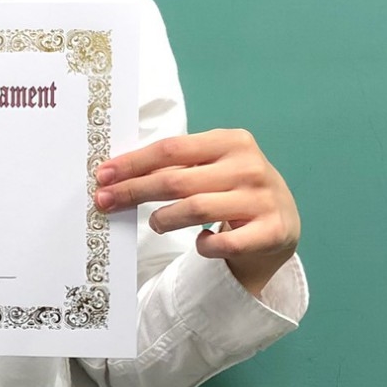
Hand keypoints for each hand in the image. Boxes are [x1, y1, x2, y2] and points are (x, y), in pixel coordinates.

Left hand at [94, 128, 299, 299]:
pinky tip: (201, 242)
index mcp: (231, 141)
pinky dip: (204, 245)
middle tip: (105, 202)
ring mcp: (262, 199)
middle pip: (176, 180)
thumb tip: (118, 175)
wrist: (283, 221)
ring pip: (195, 209)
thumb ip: (177, 166)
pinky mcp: (271, 232)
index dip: (133, 163)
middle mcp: (249, 166)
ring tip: (155, 223)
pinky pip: (222, 243)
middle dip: (134, 191)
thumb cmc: (235, 189)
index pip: (171, 150)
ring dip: (163, 219)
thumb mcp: (213, 166)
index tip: (103, 175)